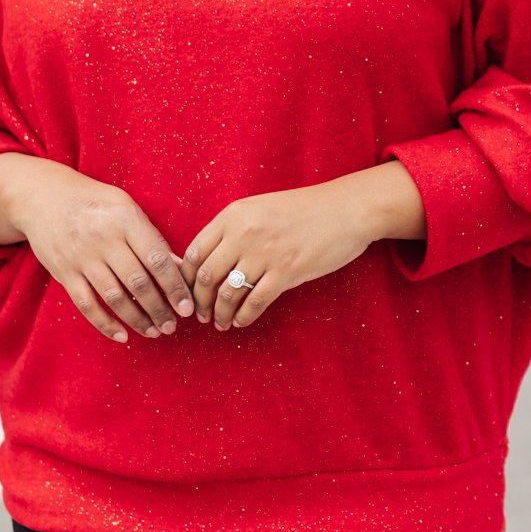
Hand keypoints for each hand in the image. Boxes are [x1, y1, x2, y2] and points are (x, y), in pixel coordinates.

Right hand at [0, 157, 193, 343]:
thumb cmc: (94, 202)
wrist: (43, 197)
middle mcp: (104, 239)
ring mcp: (82, 258)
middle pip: (137, 283)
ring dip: (137, 320)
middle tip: (172, 326)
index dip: (174, 287)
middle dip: (159, 309)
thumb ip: (152, 237)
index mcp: (125, 220)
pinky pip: (87, 305)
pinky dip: (105, 324)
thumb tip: (180, 268)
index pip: (156, 259)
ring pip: (114, 297)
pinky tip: (122, 335)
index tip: (188, 308)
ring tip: (154, 332)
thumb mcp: (126, 207)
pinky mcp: (64, 273)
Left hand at [183, 178, 377, 330]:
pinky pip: (255, 302)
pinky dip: (244, 317)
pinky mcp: (286, 272)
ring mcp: (265, 253)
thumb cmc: (302, 210)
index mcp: (233, 215)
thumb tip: (208, 260)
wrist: (344, 209)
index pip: (195, 252)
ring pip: (228, 293)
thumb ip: (233, 229)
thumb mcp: (259, 208)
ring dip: (220, 313)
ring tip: (220, 323)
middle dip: (199, 301)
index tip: (187, 292)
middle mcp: (244, 233)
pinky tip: (241, 322)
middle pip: (206, 276)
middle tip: (200, 315)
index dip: (186, 278)